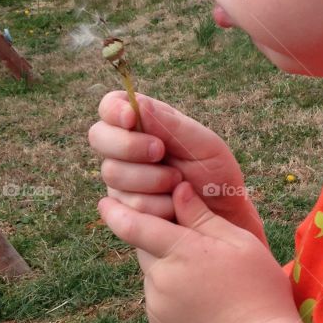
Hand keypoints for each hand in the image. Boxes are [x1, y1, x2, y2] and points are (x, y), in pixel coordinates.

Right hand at [88, 91, 266, 241]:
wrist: (224, 218)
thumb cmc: (215, 175)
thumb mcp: (203, 145)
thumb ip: (170, 125)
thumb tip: (137, 104)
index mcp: (145, 123)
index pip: (111, 106)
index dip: (114, 110)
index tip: (132, 118)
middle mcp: (125, 149)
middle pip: (98, 136)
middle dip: (129, 145)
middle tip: (160, 152)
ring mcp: (120, 179)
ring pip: (113, 173)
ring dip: (151, 179)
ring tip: (179, 184)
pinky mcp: (122, 209)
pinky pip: (125, 205)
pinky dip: (156, 205)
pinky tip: (174, 206)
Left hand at [98, 180, 298, 322]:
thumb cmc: (259, 292)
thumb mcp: (241, 244)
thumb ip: (203, 217)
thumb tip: (177, 189)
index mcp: (182, 252)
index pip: (134, 226)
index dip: (116, 212)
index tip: (104, 201)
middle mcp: (161, 279)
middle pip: (146, 248)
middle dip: (161, 241)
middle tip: (196, 249)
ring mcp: (157, 306)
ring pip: (154, 274)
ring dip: (169, 269)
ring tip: (208, 281)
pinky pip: (158, 299)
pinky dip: (172, 293)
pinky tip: (203, 302)